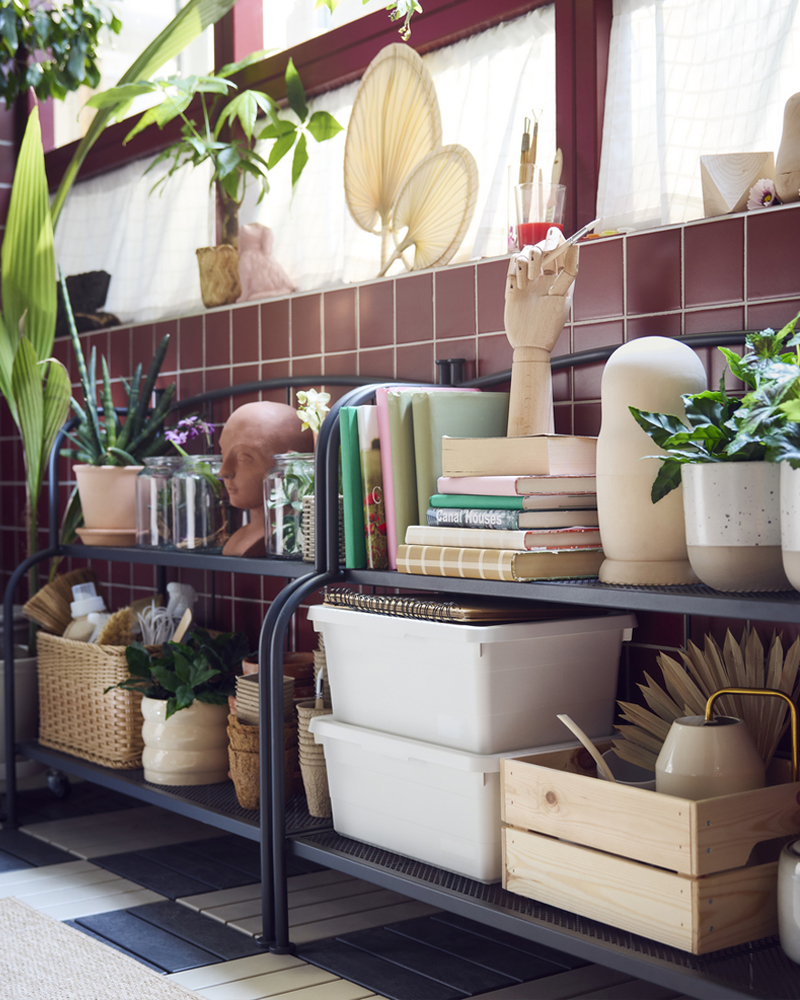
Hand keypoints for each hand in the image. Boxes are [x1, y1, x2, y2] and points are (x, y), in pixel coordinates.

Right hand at [504, 230, 578, 351]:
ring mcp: (528, 281)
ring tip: (528, 278)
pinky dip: (515, 268)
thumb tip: (575, 246)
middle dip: (542, 247)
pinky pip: (513, 265)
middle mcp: (544, 278)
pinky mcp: (513, 286)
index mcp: (559, 280)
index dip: (558, 240)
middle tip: (541, 255)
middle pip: (543, 250)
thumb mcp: (562, 297)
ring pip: (526, 254)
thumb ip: (568, 272)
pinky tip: (519, 284)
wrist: (528, 345)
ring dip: (527, 259)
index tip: (555, 234)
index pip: (561, 253)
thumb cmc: (548, 326)